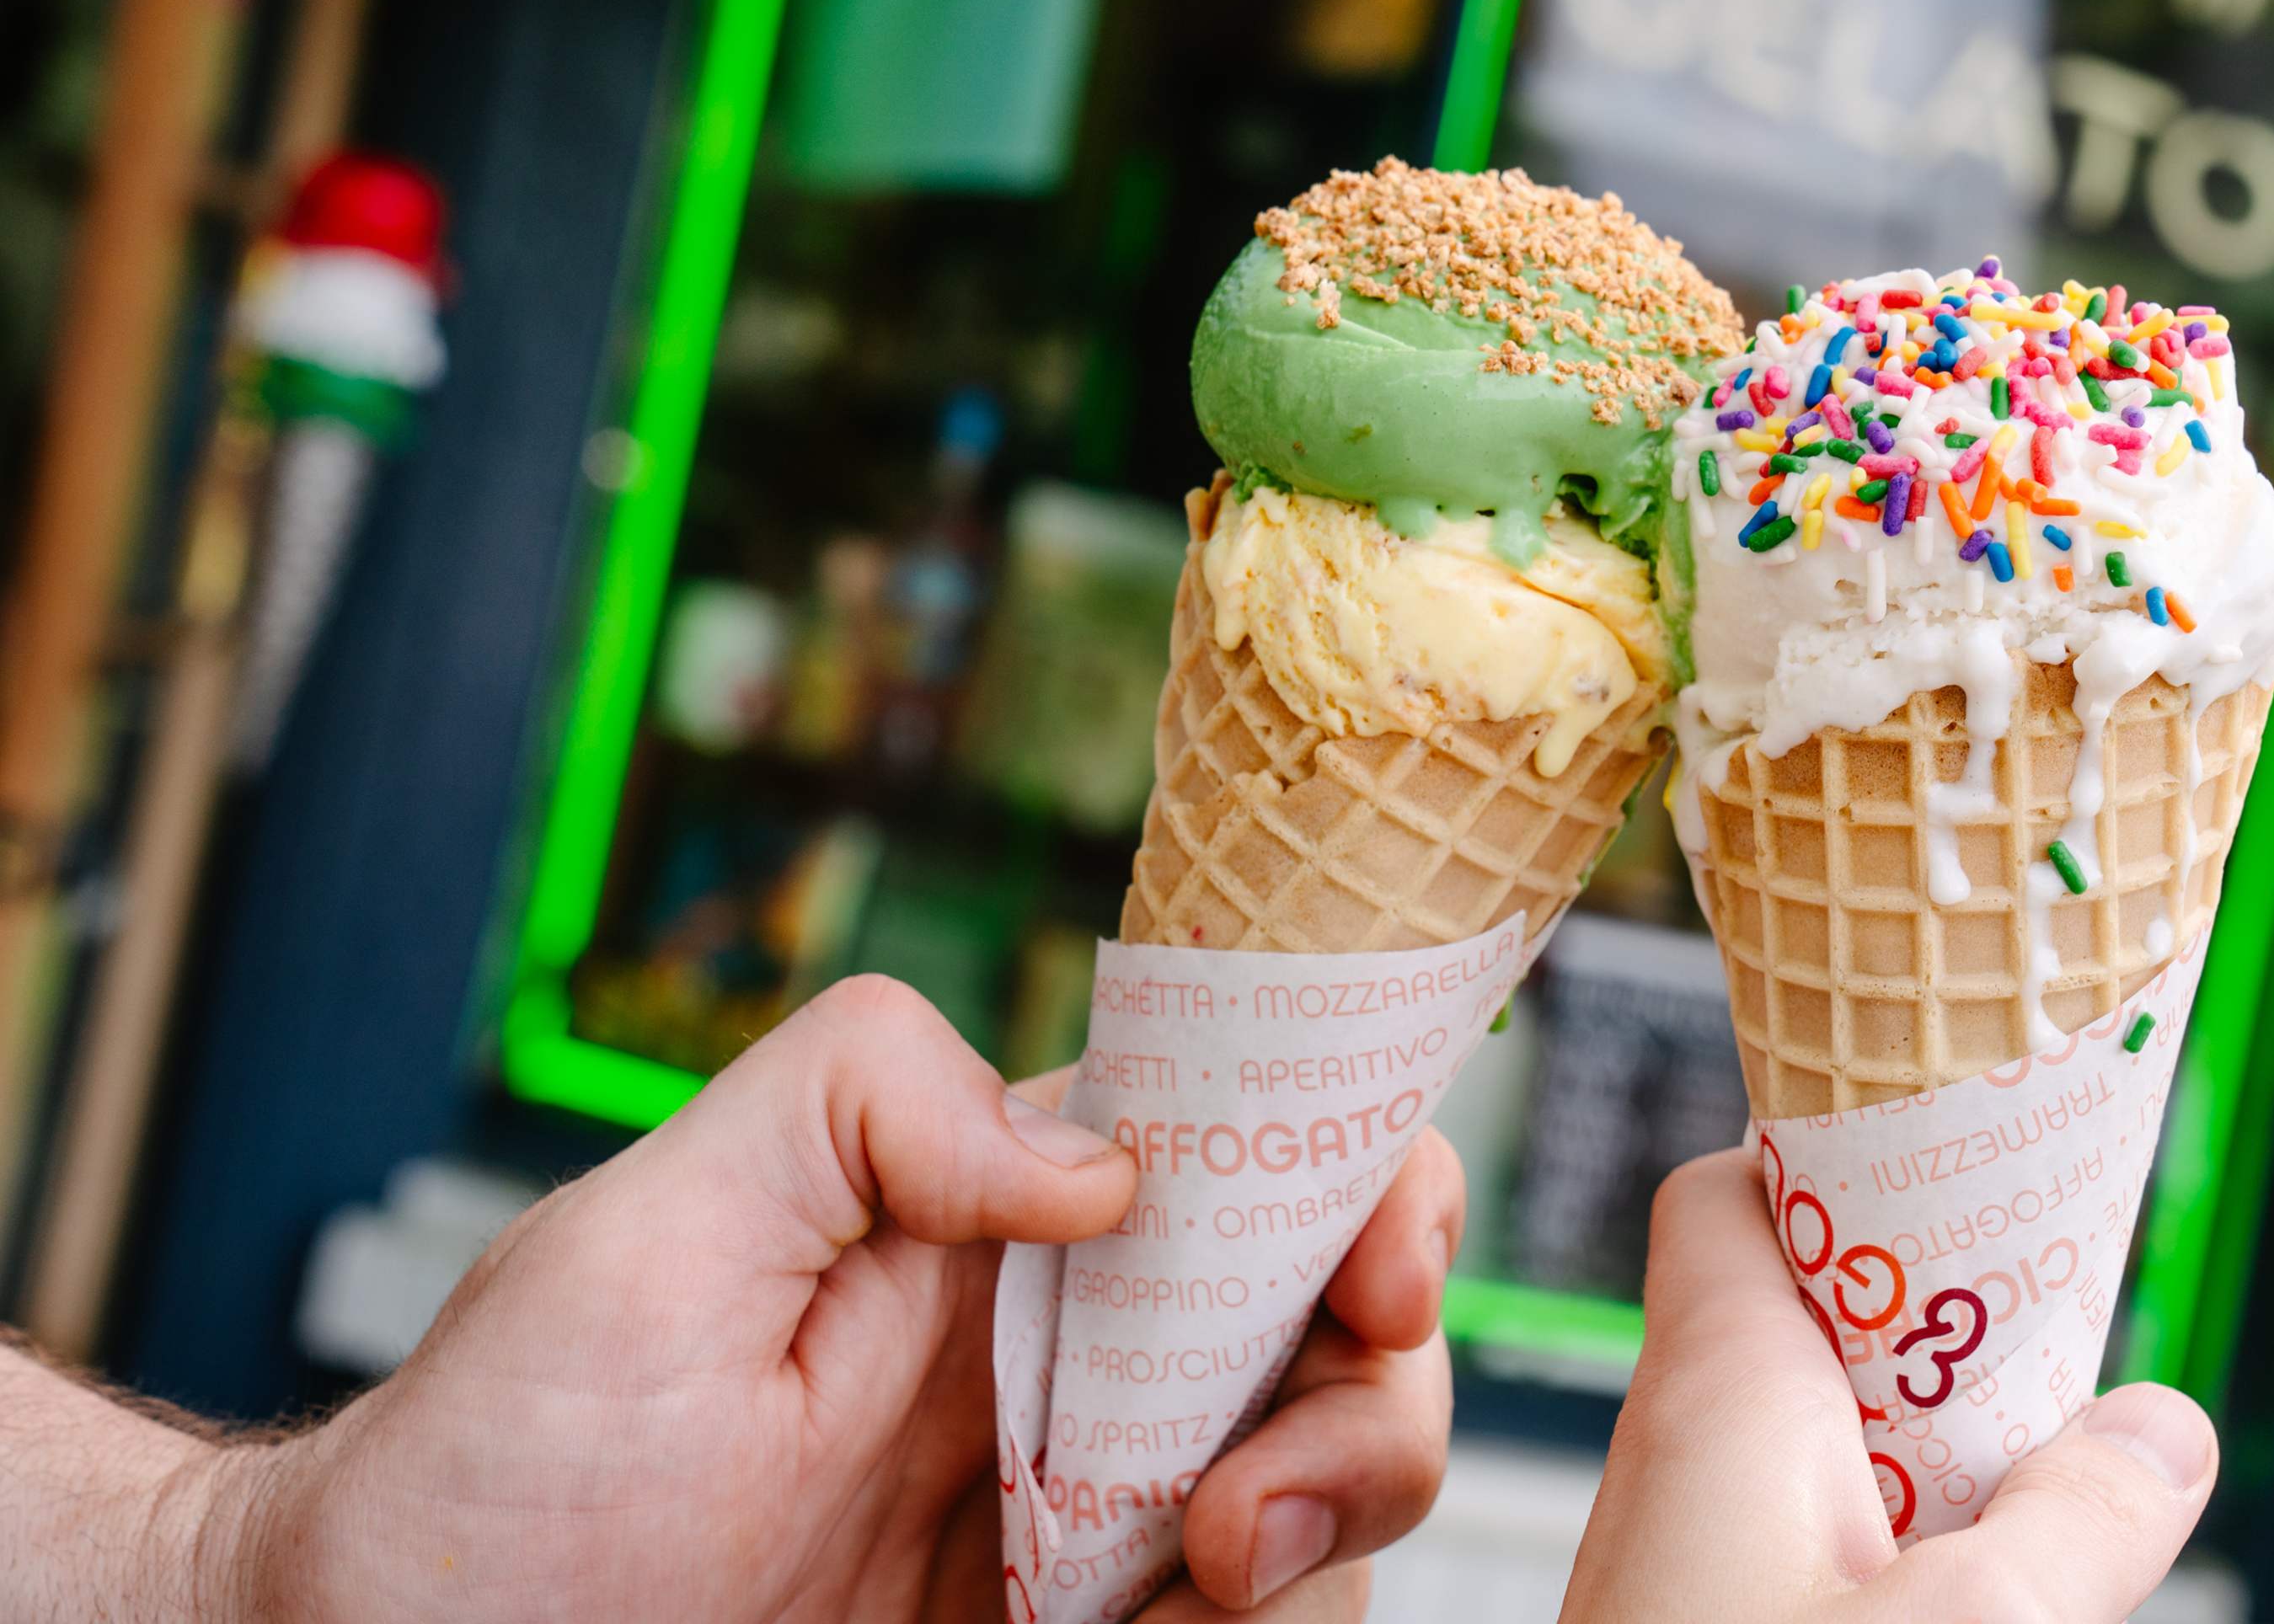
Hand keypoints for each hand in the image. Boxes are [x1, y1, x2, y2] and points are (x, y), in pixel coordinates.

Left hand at [218, 975, 1458, 1620]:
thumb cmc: (497, 1461)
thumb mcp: (645, 1224)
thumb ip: (865, 1099)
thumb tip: (1099, 1160)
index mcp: (1008, 1239)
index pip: (1267, 1167)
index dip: (1375, 1196)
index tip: (1377, 1277)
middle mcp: (1074, 1375)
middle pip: (1347, 1351)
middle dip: (1370, 1413)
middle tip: (1241, 1520)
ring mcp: (1077, 1533)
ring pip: (1328, 1515)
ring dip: (1317, 1550)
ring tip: (1171, 1604)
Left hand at [1564, 1149, 2216, 1621]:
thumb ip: (2082, 1518)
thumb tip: (2166, 1426)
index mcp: (1720, 1393)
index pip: (1736, 1192)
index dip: (1840, 1154)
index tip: (1974, 1165)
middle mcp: (1683, 1459)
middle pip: (1817, 1322)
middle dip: (1951, 1331)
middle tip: (2073, 1360)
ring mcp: (1688, 1564)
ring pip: (1833, 1454)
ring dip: (1946, 1464)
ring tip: (2059, 1488)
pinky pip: (1818, 1555)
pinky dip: (1907, 1559)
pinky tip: (1989, 1601)